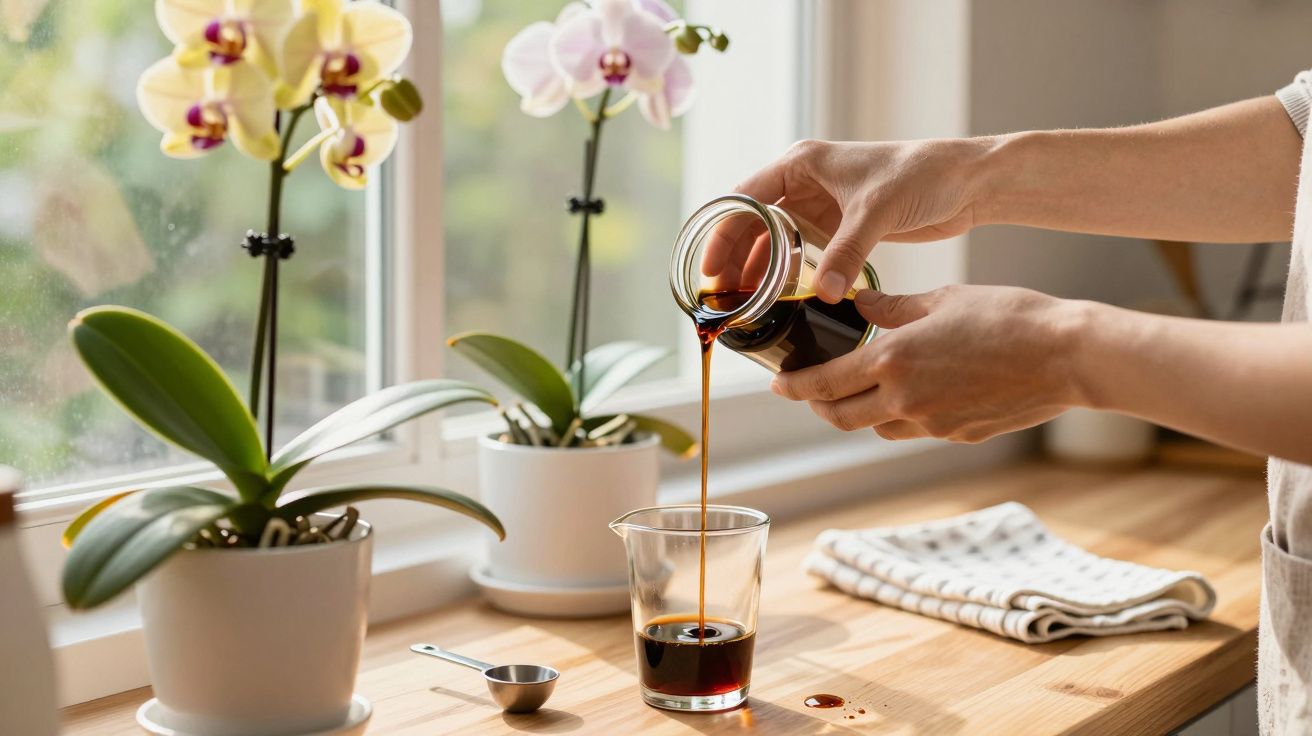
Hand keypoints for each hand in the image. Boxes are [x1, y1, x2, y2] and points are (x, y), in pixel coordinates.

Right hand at [711, 138, 990, 301]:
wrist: (967, 182)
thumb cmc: (923, 176)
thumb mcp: (876, 213)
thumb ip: (846, 253)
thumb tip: (822, 295)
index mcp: (801, 164)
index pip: (744, 200)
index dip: (722, 236)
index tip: (710, 273)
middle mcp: (805, 183)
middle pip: (753, 224)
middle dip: (737, 261)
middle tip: (726, 300)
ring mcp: (822, 206)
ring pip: (775, 242)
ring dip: (760, 272)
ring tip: (748, 307)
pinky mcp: (841, 227)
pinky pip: (802, 254)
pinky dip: (789, 276)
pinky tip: (782, 302)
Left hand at [771, 286, 1087, 442]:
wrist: (1068, 357)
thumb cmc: (1009, 317)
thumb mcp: (943, 300)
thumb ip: (893, 307)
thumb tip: (858, 303)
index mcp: (893, 360)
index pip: (825, 383)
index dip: (795, 387)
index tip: (777, 385)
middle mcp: (905, 399)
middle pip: (841, 416)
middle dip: (819, 406)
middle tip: (812, 392)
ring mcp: (932, 424)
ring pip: (877, 427)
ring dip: (862, 411)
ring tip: (866, 387)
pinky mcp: (958, 436)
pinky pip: (915, 430)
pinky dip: (904, 415)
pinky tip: (918, 392)